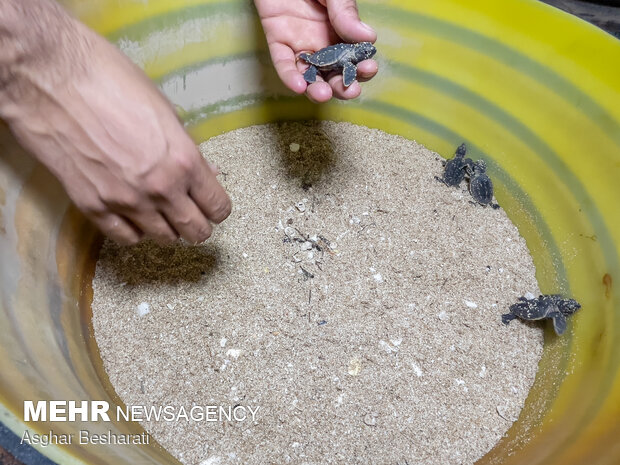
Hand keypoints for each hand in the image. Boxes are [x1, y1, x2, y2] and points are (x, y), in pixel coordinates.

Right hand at [0, 25, 230, 244]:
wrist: (51, 78)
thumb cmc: (109, 80)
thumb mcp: (164, 110)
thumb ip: (186, 148)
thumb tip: (206, 170)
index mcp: (183, 160)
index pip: (216, 205)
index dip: (218, 208)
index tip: (213, 206)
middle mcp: (160, 188)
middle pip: (195, 231)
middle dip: (199, 225)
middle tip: (193, 215)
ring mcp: (125, 201)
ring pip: (163, 238)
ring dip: (168, 229)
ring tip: (164, 216)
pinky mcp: (93, 206)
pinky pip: (125, 237)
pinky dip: (134, 231)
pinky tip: (134, 218)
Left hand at [254, 0, 377, 101]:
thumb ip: (346, 13)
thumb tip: (369, 38)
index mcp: (342, 31)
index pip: (354, 57)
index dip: (362, 68)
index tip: (368, 69)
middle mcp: (322, 42)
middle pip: (333, 74)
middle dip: (342, 86)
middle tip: (349, 91)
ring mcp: (300, 44)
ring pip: (310, 75)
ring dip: (317, 89)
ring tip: (324, 94)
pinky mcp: (277, 41)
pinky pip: (284, 64)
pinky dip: (291, 77)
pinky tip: (300, 86)